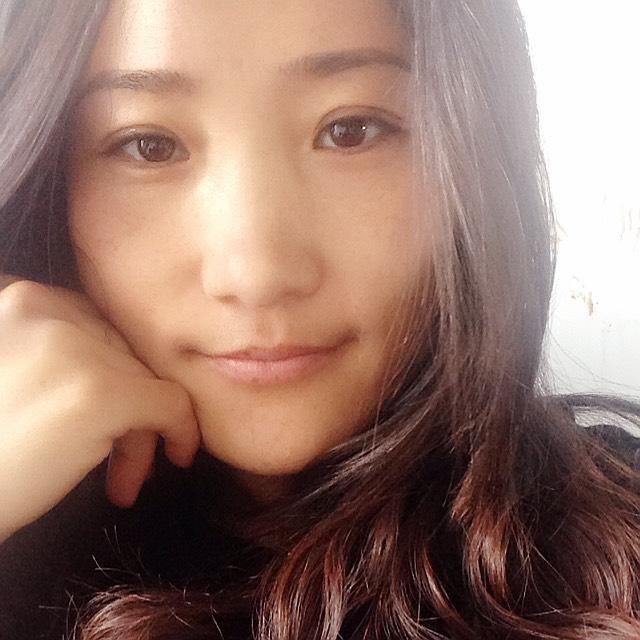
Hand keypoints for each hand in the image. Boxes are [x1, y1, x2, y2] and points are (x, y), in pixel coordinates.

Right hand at [0, 275, 200, 542]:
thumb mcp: (12, 375)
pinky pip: (170, 402)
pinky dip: (181, 430)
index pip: (92, 326)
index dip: (107, 370)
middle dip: (127, 405)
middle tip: (121, 453)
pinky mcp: (100, 393)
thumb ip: (57, 354)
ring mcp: (72, 351)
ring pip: (143, 379)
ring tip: (127, 478)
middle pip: (119, 352)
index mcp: (16, 300)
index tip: (109, 411)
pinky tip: (176, 456)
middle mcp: (41, 310)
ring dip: (140, 431)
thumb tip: (126, 369)